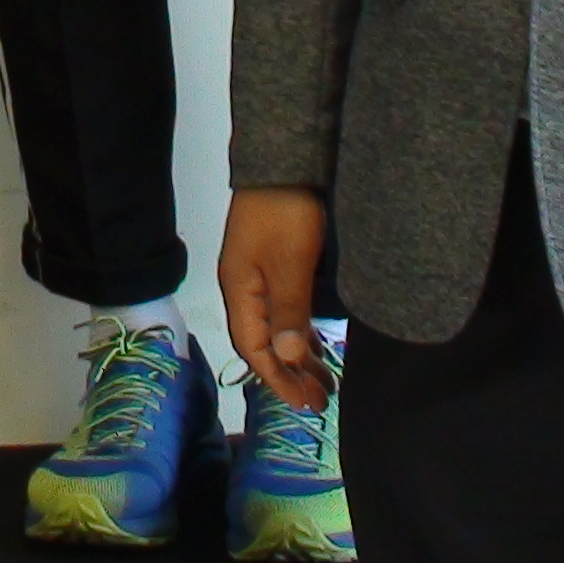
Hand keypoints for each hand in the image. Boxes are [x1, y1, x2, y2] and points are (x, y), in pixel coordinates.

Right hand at [218, 187, 330, 407]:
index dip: (278, 379)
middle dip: (290, 373)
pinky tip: (315, 342)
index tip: (306, 404)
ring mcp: (259, 273)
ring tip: (323, 379)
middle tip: (322, 399)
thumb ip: (289, 312)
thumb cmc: (286, 213)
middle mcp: (244, 286)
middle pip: (263, 342)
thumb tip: (287, 358)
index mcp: (240, 290)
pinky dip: (300, 331)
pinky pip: (285, 310)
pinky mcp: (276, 261)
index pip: (254, 349)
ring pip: (275, 326)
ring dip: (297, 354)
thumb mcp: (290, 264)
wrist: (287, 159)